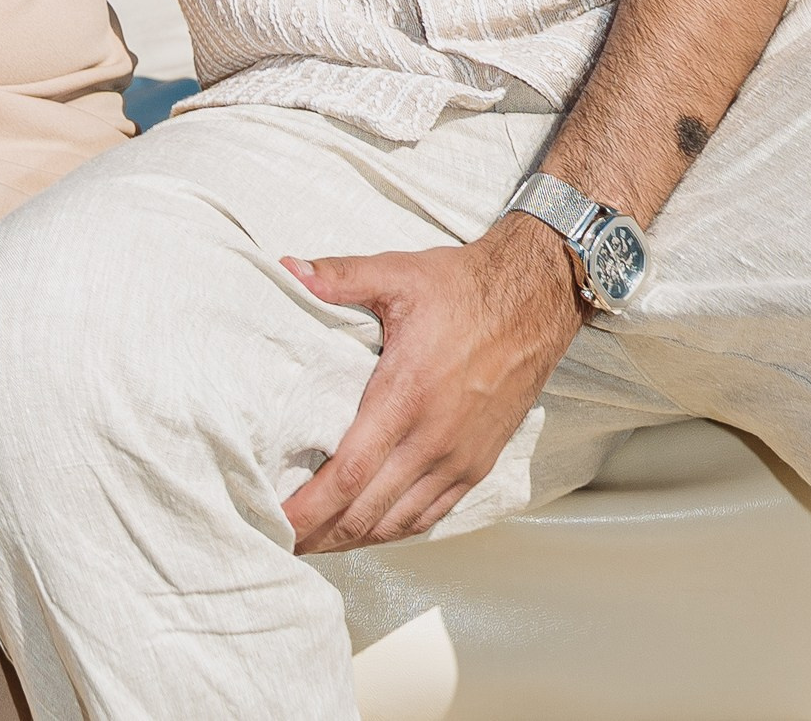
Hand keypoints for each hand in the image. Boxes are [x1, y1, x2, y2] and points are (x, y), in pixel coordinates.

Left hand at [279, 218, 579, 550]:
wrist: (533, 301)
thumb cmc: (463, 288)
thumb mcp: (397, 273)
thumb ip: (339, 277)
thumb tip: (288, 268)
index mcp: (405, 397)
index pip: (347, 475)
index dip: (308, 508)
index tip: (277, 522)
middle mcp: (432, 440)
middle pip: (366, 511)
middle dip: (320, 533)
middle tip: (284, 540)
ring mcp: (458, 459)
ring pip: (397, 522)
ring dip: (354, 538)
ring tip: (318, 541)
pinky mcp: (477, 465)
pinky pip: (431, 515)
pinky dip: (395, 530)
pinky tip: (372, 529)